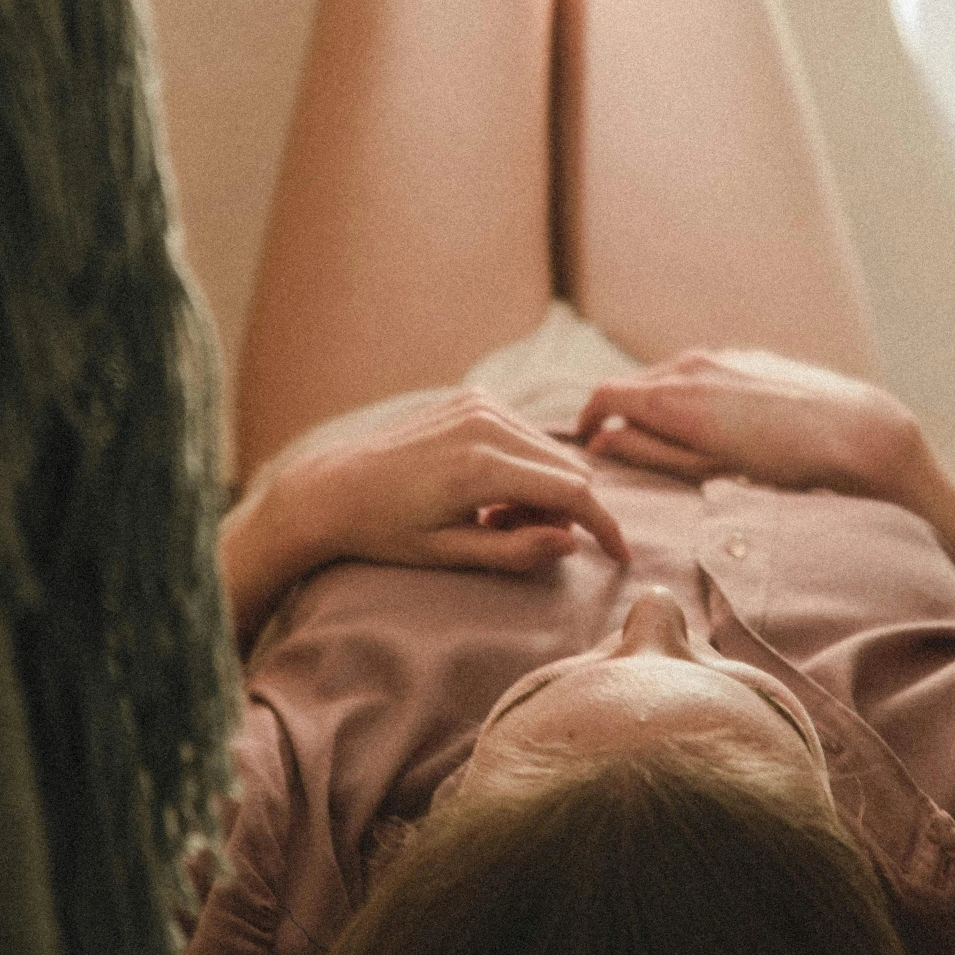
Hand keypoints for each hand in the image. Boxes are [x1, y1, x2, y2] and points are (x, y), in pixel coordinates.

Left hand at [263, 392, 630, 575]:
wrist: (334, 489)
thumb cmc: (386, 532)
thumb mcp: (449, 555)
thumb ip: (515, 552)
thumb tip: (573, 542)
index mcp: (479, 466)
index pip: (571, 492)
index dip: (604, 527)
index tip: (620, 556)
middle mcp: (485, 424)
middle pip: (569, 469)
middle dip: (566, 512)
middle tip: (523, 542)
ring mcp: (479, 404)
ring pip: (552, 451)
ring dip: (545, 490)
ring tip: (497, 521)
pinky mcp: (473, 398)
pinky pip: (527, 435)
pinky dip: (526, 467)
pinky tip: (489, 494)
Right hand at [574, 351, 924, 502]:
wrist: (856, 434)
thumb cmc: (782, 465)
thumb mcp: (706, 471)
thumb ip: (649, 453)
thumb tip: (602, 442)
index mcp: (673, 396)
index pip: (604, 395)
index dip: (585, 420)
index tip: (583, 442)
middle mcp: (691, 365)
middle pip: (635, 384)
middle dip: (620, 413)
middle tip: (619, 447)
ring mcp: (723, 355)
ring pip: (671, 376)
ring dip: (658, 403)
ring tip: (668, 439)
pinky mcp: (750, 357)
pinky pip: (704, 371)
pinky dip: (691, 393)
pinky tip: (714, 422)